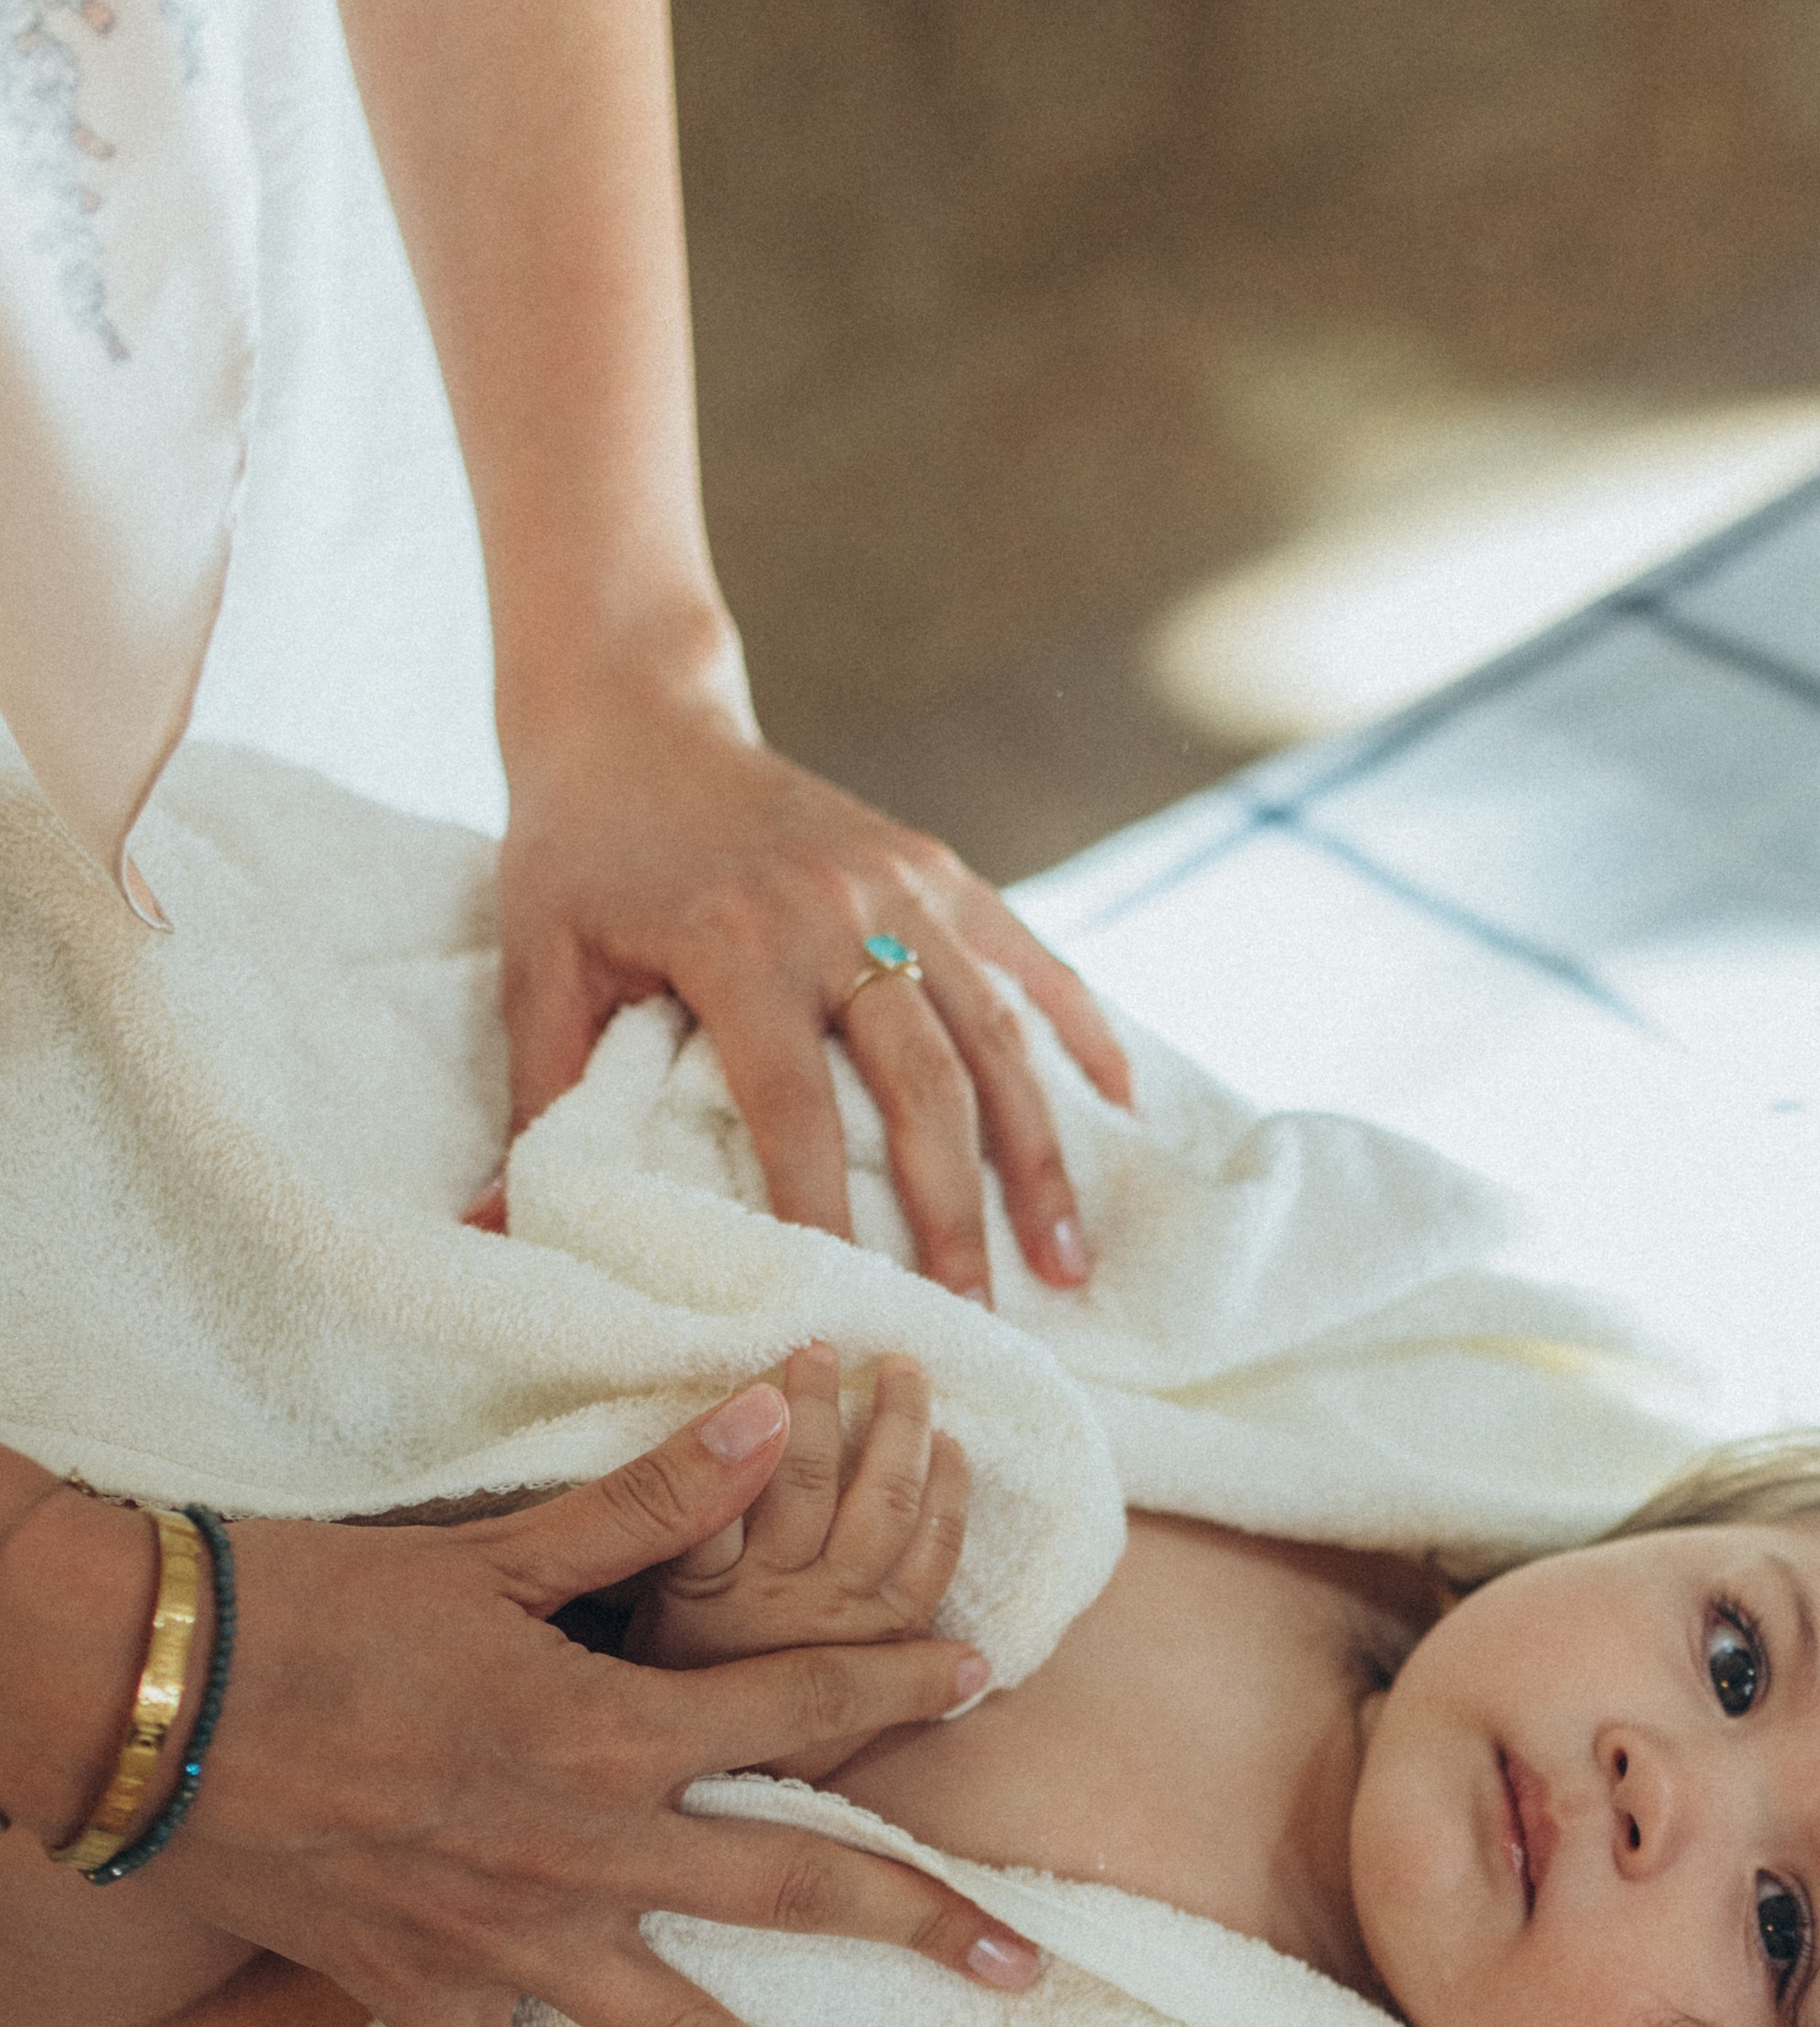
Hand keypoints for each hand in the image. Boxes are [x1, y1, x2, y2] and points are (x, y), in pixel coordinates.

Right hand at [157, 1382, 1038, 2026]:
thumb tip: (775, 1410)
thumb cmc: (318, 1606)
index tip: (980, 1673)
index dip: (894, 1679)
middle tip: (1030, 1968)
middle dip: (920, 1926)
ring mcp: (512, 1940)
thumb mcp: (497, 1547)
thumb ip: (652, 1499)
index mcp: (613, 1728)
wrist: (153, 1703)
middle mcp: (588, 1849)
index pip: (794, 1706)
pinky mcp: (425, 1997)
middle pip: (791, 1891)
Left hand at [495, 667, 1133, 1296]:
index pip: (794, 1108)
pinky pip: (1030, 958)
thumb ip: (536, 1099)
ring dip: (1040, 1154)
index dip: (824, 1213)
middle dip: (959, 1213)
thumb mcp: (537, 966)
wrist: (633, 710)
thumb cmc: (577, 852)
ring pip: (995, 1036)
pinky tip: (1122, 1114)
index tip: (848, 1307)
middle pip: (924, 1085)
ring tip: (1069, 1260)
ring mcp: (904, 883)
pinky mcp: (938, 865)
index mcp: (736, 941)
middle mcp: (838, 911)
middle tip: (978, 1316)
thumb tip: (490, 1237)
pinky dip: (1083, 1032)